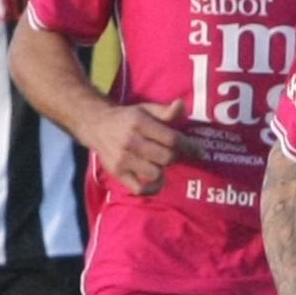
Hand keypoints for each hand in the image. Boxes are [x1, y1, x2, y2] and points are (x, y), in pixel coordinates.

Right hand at [89, 97, 204, 196]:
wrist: (96, 124)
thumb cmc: (128, 118)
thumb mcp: (146, 109)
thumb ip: (165, 111)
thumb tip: (182, 105)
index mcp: (139, 123)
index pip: (172, 139)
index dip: (189, 146)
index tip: (199, 152)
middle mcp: (130, 141)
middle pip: (167, 157)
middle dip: (175, 156)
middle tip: (173, 153)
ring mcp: (122, 159)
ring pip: (156, 173)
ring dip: (162, 169)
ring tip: (159, 162)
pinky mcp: (117, 173)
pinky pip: (140, 189)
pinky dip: (152, 188)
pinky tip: (156, 180)